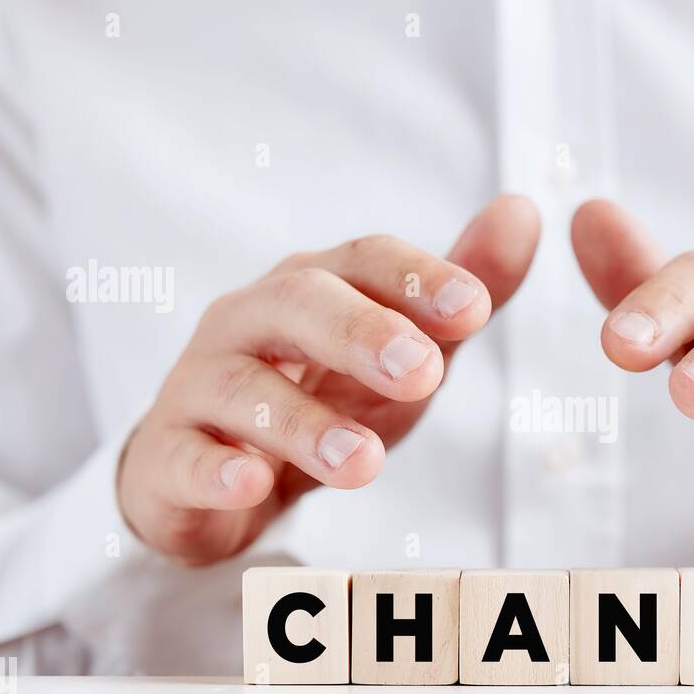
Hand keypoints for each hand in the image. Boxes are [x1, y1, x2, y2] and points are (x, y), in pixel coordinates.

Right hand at [120, 195, 540, 563]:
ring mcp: (201, 386)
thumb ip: (459, 292)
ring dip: (304, 424)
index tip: (475, 309)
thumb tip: (524, 210)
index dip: (415, 279)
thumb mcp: (403, 347)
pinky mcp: (168, 456)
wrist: (213, 470)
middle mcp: (250, 321)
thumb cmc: (319, 392)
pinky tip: (251, 483)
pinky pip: (183, 458)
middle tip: (422, 374)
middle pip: (298, 307)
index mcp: (314, 287)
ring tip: (363, 463)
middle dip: (361, 334)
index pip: (363, 261)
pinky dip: (215, 470)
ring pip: (243, 389)